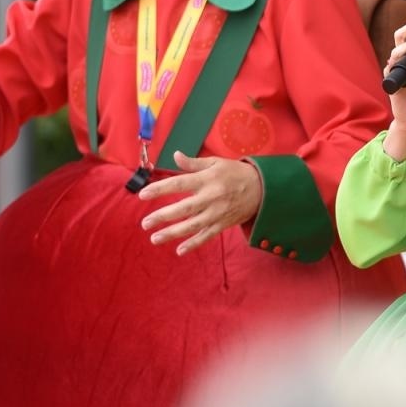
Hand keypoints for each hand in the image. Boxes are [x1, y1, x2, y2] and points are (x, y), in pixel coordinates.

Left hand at [138, 152, 263, 254]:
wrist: (263, 188)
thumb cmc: (236, 173)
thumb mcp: (216, 162)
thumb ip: (194, 163)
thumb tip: (175, 156)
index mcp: (207, 179)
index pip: (179, 184)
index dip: (160, 189)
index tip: (143, 195)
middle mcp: (211, 197)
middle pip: (183, 209)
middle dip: (162, 216)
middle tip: (145, 223)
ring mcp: (217, 213)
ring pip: (192, 226)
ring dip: (172, 233)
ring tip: (154, 238)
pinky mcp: (223, 224)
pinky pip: (207, 236)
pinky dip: (193, 244)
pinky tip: (179, 250)